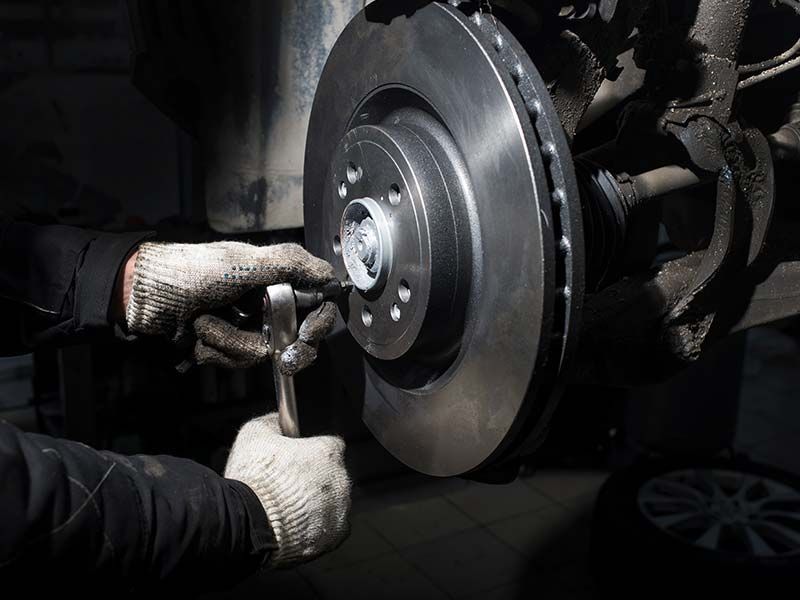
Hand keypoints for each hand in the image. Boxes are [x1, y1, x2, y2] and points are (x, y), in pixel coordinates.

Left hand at [125, 241, 335, 372]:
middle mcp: (266, 302)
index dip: (318, 321)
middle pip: (296, 337)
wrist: (145, 296)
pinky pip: (236, 359)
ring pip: (262, 352)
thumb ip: (289, 265)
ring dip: (231, 341)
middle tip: (277, 352)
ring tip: (206, 322)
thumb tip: (329, 274)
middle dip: (280, 345)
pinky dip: (216, 348)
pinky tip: (198, 332)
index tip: (308, 333)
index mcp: (276, 278)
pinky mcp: (227, 344)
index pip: (316, 303)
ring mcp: (246, 325)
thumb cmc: (190, 271)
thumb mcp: (242, 263)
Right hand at [224, 413, 350, 567]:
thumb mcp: (254, 435)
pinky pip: (333, 528)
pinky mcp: (333, 536)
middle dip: (315, 479)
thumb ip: (272, 422)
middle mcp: (340, 480)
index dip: (312, 451)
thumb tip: (277, 419)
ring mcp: (339, 510)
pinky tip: (300, 526)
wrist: (249, 525)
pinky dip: (319, 527)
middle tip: (289, 486)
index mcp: (327, 452)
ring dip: (318, 504)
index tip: (298, 458)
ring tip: (289, 509)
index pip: (331, 445)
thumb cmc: (253, 479)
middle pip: (333, 475)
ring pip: (334, 502)